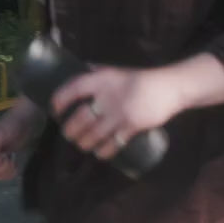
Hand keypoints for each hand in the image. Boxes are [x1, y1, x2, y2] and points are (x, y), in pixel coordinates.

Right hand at [0, 102, 41, 181]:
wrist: (24, 122)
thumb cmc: (11, 125)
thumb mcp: (1, 133)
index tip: (4, 155)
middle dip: (3, 168)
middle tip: (10, 156)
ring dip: (8, 170)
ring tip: (13, 159)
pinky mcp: (3, 164)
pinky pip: (5, 176)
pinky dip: (11, 172)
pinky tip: (15, 163)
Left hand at [51, 66, 182, 161]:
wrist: (168, 88)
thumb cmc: (140, 79)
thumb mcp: (117, 71)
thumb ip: (98, 72)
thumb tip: (81, 69)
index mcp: (102, 79)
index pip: (74, 88)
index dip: (60, 100)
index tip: (54, 110)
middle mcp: (109, 96)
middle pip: (81, 118)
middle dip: (70, 130)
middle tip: (68, 134)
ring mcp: (121, 113)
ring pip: (94, 134)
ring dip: (84, 143)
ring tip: (81, 145)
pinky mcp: (132, 126)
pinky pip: (112, 144)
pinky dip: (103, 151)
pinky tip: (99, 153)